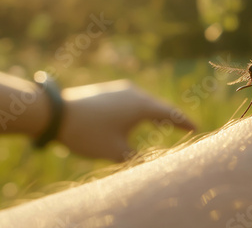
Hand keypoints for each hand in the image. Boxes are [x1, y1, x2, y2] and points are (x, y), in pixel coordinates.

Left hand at [57, 80, 194, 160]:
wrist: (55, 113)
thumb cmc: (89, 133)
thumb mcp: (116, 152)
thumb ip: (137, 158)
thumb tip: (149, 162)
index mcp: (141, 105)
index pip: (170, 114)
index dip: (184, 122)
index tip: (196, 128)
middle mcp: (135, 93)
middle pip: (160, 106)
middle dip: (172, 118)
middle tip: (185, 127)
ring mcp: (121, 89)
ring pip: (145, 102)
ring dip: (155, 114)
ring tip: (164, 124)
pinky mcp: (109, 91)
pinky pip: (132, 101)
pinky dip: (141, 111)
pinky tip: (137, 119)